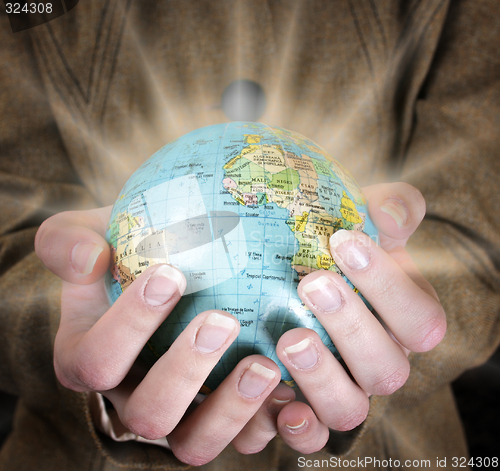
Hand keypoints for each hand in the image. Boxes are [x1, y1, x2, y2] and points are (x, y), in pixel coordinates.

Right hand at [35, 207, 290, 464]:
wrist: (168, 266)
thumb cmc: (127, 250)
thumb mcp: (89, 233)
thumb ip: (66, 240)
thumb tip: (88, 259)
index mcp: (91, 358)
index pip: (96, 360)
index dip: (128, 326)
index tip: (170, 274)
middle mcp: (132, 396)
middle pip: (147, 414)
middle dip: (183, 371)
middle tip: (220, 321)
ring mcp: (178, 413)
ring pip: (194, 442)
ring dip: (230, 409)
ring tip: (264, 364)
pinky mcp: (219, 416)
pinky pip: (242, 440)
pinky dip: (267, 422)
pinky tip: (292, 388)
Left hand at [272, 182, 446, 452]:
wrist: (295, 278)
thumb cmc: (334, 250)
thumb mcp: (362, 221)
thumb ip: (388, 208)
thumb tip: (391, 211)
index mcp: (403, 323)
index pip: (420, 317)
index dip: (388, 284)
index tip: (344, 240)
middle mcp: (380, 364)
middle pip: (387, 368)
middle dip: (352, 326)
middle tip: (313, 282)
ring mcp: (346, 392)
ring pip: (350, 408)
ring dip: (323, 377)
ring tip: (290, 337)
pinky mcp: (307, 411)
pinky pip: (312, 436)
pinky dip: (299, 428)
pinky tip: (280, 402)